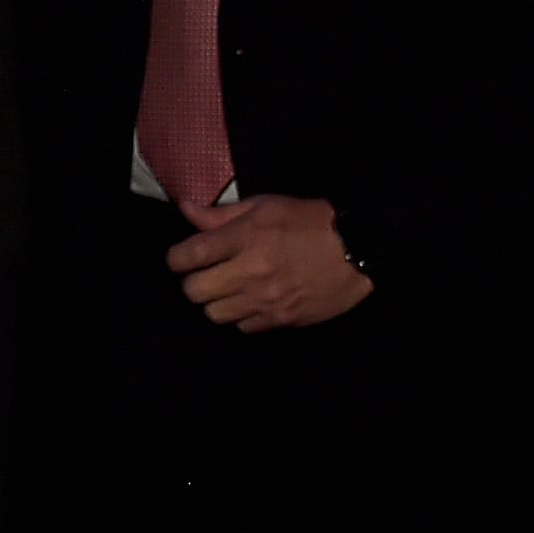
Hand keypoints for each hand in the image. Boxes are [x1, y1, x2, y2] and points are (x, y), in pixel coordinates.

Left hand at [168, 192, 371, 330]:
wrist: (358, 248)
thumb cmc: (309, 221)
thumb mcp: (266, 205)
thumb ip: (222, 213)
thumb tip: (186, 210)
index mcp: (245, 238)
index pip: (187, 256)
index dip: (176, 259)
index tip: (181, 258)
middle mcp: (251, 272)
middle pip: (194, 291)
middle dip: (194, 281)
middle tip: (206, 274)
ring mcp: (266, 300)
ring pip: (214, 314)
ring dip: (216, 301)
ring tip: (229, 289)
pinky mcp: (282, 319)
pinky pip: (243, 327)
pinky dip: (242, 315)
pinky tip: (253, 301)